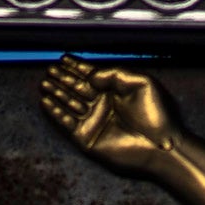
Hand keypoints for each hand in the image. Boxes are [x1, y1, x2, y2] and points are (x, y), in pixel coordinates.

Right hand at [38, 54, 181, 173]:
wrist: (161, 145)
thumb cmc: (157, 115)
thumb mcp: (141, 82)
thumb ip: (115, 73)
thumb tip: (91, 76)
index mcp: (117, 90)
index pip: (92, 75)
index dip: (78, 66)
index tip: (64, 58)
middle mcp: (104, 104)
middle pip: (78, 87)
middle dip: (63, 78)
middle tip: (49, 69)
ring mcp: (94, 121)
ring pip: (69, 103)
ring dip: (56, 93)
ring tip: (44, 83)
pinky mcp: (87, 138)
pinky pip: (66, 123)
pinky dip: (55, 113)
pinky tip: (45, 102)